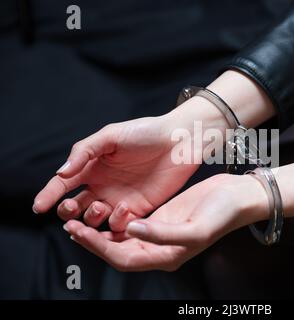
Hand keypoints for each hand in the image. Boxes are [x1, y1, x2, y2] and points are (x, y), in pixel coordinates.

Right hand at [33, 97, 227, 230]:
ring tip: (98, 205)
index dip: (49, 195)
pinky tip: (121, 209)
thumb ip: (84, 152)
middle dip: (67, 211)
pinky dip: (116, 222)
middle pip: (75, 206)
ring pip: (95, 219)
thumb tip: (60, 173)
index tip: (39, 206)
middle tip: (70, 207)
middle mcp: (103, 185)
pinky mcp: (139, 208)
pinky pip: (120, 224)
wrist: (179, 140)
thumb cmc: (145, 132)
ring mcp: (120, 198)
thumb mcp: (111, 135)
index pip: (64, 184)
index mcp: (92, 166)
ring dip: (90, 218)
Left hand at [62, 173, 267, 271]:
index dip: (98, 248)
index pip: (124, 258)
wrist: (238, 197)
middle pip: (117, 251)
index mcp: (166, 258)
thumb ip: (162, 234)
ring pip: (122, 238)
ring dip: (100, 231)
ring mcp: (159, 234)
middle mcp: (159, 250)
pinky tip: (104, 209)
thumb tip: (131, 229)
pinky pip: (132, 224)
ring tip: (79, 218)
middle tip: (70, 225)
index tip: (78, 232)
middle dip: (92, 240)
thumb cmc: (222, 215)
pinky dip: (115, 219)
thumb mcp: (194, 228)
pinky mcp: (161, 218)